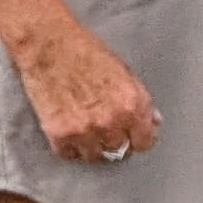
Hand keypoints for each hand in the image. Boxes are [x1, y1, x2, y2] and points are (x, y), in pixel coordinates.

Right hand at [9, 21, 159, 161]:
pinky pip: (70, 154)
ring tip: (88, 132)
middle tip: (107, 129)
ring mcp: (84, 131)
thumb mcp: (124, 71)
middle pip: (120, 151)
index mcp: (131, 104)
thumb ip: (140, 99)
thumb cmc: (87, 52)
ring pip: (95, 157)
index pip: (145, 142)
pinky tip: (71, 132)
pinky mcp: (59, 134)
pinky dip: (71, 147)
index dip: (140, 138)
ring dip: (94, 147)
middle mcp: (111, 122)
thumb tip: (153, 121)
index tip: (133, 136)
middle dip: (116, 141)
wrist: (49, 45)